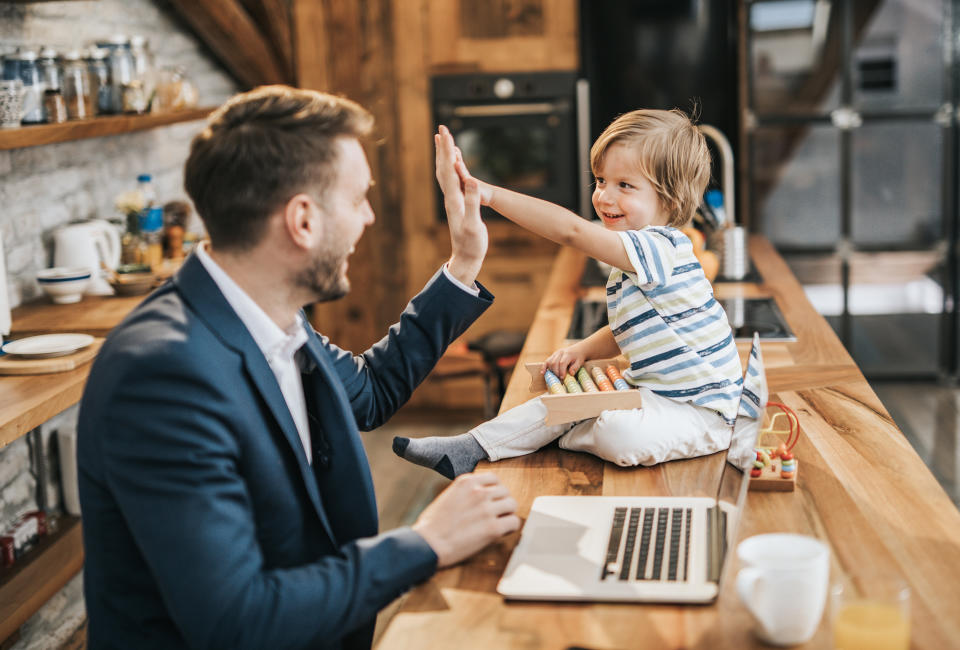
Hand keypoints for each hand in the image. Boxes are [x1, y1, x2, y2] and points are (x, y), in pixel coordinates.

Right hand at [412, 472, 519, 567]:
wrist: (428, 544)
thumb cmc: (432, 525)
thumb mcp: (447, 496)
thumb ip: (466, 492)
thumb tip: (481, 496)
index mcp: (466, 482)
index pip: (494, 478)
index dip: (494, 490)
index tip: (492, 499)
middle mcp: (478, 492)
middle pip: (505, 491)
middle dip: (501, 502)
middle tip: (495, 514)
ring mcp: (487, 509)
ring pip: (512, 505)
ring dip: (507, 514)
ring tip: (499, 522)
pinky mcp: (493, 528)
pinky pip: (514, 522)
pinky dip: (510, 527)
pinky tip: (501, 532)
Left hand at [436, 125, 487, 285]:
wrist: (466, 257)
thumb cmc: (471, 243)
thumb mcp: (474, 224)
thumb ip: (473, 203)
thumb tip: (472, 181)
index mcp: (454, 199)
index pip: (448, 170)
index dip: (447, 150)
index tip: (445, 132)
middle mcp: (450, 198)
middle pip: (443, 168)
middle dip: (443, 148)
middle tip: (442, 129)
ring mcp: (453, 201)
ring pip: (445, 173)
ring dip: (444, 156)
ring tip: (442, 141)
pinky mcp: (458, 204)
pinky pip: (452, 181)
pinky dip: (451, 168)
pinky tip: (454, 164)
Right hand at [543, 343, 587, 379]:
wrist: (578, 349)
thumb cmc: (578, 357)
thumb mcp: (580, 362)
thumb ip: (575, 367)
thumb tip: (571, 374)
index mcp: (567, 354)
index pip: (562, 363)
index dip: (561, 371)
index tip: (562, 378)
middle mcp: (560, 353)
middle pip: (554, 363)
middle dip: (556, 372)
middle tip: (559, 379)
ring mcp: (555, 353)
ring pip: (549, 362)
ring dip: (551, 371)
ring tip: (555, 377)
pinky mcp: (553, 355)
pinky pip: (547, 361)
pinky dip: (544, 367)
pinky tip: (543, 373)